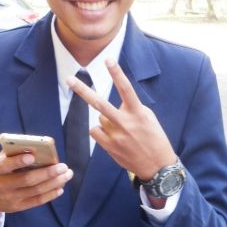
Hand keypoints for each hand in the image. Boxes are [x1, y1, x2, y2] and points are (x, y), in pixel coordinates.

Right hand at [0, 151, 72, 226]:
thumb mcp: (1, 159)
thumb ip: (15, 152)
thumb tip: (38, 144)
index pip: (6, 165)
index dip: (18, 161)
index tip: (33, 156)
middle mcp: (3, 184)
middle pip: (27, 180)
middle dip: (48, 173)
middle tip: (63, 166)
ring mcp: (11, 198)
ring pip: (35, 191)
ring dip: (54, 183)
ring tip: (67, 174)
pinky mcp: (18, 207)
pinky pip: (36, 201)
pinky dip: (50, 194)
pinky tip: (60, 187)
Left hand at [67, 58, 176, 180]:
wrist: (158, 167)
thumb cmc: (154, 137)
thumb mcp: (148, 117)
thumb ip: (131, 108)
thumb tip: (115, 104)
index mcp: (138, 112)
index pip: (126, 88)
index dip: (117, 73)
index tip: (108, 59)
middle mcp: (126, 122)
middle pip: (100, 104)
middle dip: (83, 91)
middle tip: (69, 78)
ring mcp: (116, 136)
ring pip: (99, 118)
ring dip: (106, 120)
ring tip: (121, 130)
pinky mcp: (110, 147)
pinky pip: (95, 131)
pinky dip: (101, 131)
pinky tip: (113, 137)